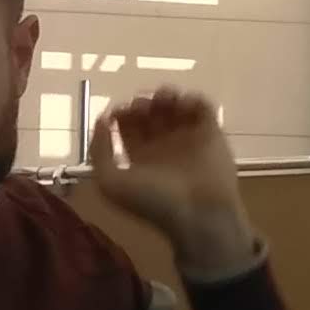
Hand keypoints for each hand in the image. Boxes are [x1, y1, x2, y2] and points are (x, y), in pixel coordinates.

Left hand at [88, 91, 257, 280]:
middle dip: (143, 102)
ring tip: (165, 99)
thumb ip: (99, 151)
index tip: (120, 110)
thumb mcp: (111, 183)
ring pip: (174, 106)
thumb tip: (101, 120)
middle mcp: (163, 146)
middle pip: (149, 113)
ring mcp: (188, 139)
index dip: (121, 113)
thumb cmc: (153, 201)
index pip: (127, 126)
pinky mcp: (211, 133)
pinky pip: (201, 107)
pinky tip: (184, 105)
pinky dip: (192, 99)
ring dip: (166, 95)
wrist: (199, 214)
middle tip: (143, 105)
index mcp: (139, 157)